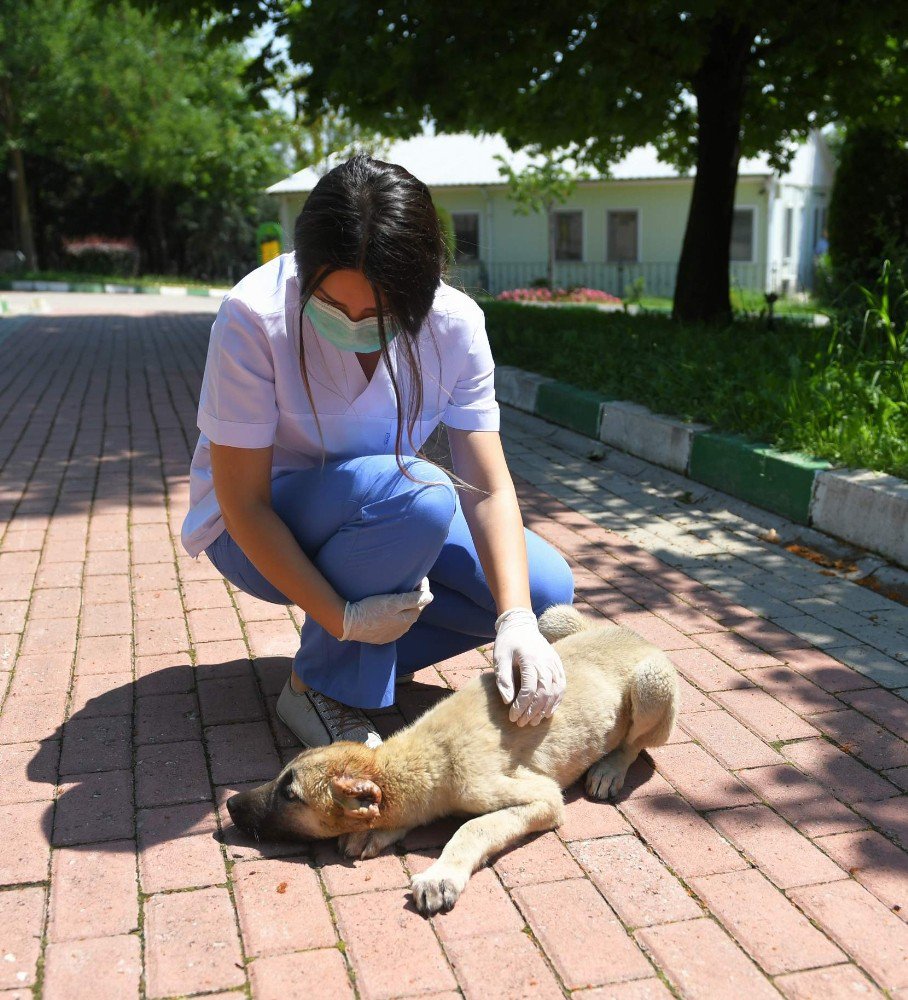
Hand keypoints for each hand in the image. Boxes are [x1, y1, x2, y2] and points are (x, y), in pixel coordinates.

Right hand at [341, 577, 433, 642]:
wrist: (348, 623)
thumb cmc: (370, 610)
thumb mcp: (393, 602)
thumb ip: (412, 600)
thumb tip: (430, 597)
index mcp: (407, 620)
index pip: (421, 603)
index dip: (423, 590)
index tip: (422, 577)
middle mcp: (401, 630)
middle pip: (413, 611)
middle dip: (415, 599)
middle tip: (413, 584)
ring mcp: (391, 634)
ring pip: (403, 619)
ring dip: (405, 608)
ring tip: (402, 595)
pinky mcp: (380, 636)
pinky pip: (393, 625)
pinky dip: (395, 616)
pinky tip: (391, 611)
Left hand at [492, 607, 565, 725]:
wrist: (521, 624)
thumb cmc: (507, 642)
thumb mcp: (499, 657)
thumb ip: (503, 679)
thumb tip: (508, 701)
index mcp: (529, 659)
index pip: (529, 689)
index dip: (521, 706)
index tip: (513, 717)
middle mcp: (545, 661)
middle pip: (544, 692)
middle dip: (533, 711)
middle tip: (522, 723)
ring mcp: (554, 662)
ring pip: (555, 690)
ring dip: (545, 708)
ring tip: (534, 721)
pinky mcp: (558, 664)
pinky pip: (562, 685)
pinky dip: (557, 700)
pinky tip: (548, 711)